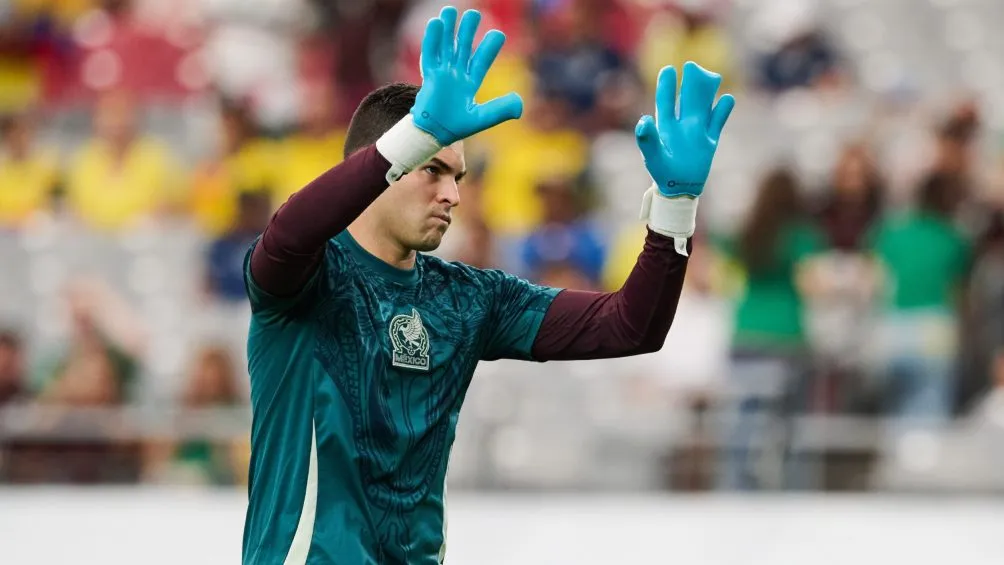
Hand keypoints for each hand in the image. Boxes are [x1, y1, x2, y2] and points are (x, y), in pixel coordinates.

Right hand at [413, 6, 522, 144]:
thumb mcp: (481, 118)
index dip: (489, 48)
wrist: (433, 135)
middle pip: (463, 48)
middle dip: (468, 31)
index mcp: (469, 84)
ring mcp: (442, 74)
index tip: (498, 34)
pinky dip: (432, 39)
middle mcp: (455, 75)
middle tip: (474, 13)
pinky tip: (435, 23)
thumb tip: (520, 102)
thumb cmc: (455, 127)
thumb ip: (500, 109)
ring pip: (446, 46)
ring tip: (449, 10)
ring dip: (448, 29)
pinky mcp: (430, 76)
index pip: (480, 61)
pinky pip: (431, 54)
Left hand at [636, 62, 733, 198]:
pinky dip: (723, 111)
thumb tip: (644, 119)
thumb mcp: (653, 155)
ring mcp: (697, 131)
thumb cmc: (662, 172)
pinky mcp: (710, 141)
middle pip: (687, 99)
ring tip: (713, 76)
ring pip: (704, 107)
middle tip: (691, 65)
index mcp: (666, 126)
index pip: (666, 101)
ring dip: (708, 93)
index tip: (669, 69)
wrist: (679, 189)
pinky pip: (717, 123)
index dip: (667, 86)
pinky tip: (727, 99)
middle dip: (689, 83)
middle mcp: (682, 125)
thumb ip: (647, 139)